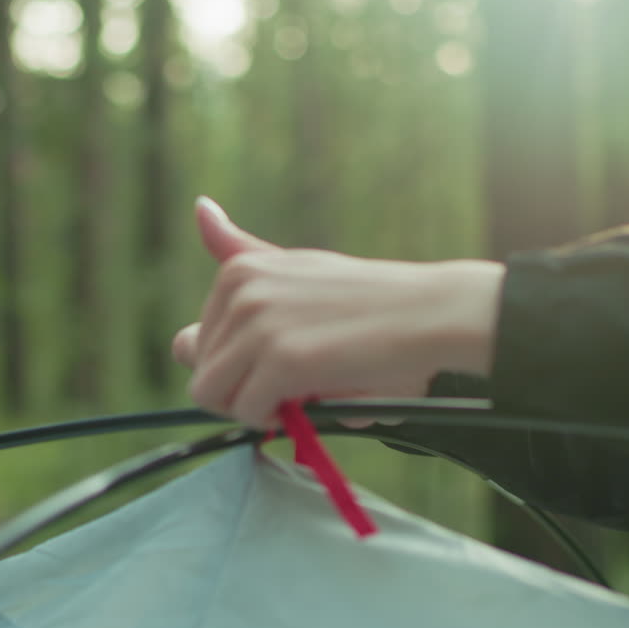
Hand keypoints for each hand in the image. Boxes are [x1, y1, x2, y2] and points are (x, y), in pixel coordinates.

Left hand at [172, 197, 503, 429]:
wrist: (432, 314)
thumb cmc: (369, 301)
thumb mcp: (298, 266)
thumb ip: (243, 251)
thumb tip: (198, 207)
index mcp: (240, 270)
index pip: (196, 344)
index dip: (235, 368)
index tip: (276, 365)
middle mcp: (241, 290)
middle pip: (202, 374)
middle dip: (242, 392)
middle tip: (295, 384)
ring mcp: (259, 324)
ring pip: (214, 396)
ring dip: (256, 408)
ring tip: (303, 393)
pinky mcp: (282, 359)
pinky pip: (250, 412)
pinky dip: (279, 420)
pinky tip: (314, 400)